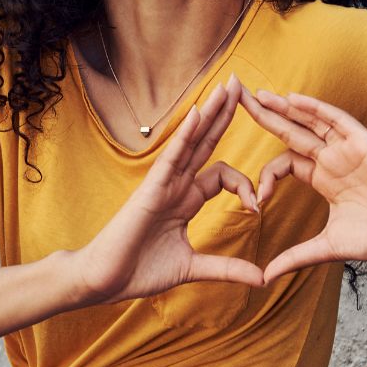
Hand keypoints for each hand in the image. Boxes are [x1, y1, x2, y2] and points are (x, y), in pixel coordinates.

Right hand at [72, 75, 264, 306]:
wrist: (105, 280)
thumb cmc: (140, 271)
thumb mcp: (193, 268)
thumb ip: (226, 268)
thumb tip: (262, 278)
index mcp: (186, 200)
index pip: (223, 174)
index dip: (245, 185)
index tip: (257, 209)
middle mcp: (177, 185)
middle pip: (207, 141)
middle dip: (226, 114)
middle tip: (244, 85)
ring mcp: (164, 183)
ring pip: (193, 140)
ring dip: (212, 112)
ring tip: (230, 85)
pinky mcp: (151, 188)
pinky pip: (172, 155)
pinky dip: (186, 134)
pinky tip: (199, 112)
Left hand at [240, 86, 366, 284]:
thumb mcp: (327, 247)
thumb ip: (295, 257)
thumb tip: (264, 278)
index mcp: (323, 179)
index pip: (285, 164)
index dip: (266, 176)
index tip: (256, 202)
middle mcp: (332, 159)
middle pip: (291, 131)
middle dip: (263, 116)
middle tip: (235, 98)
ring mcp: (348, 149)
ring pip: (310, 120)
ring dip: (284, 107)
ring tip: (257, 94)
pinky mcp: (364, 143)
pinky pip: (336, 119)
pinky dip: (314, 108)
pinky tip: (292, 99)